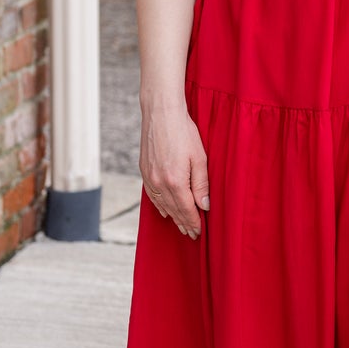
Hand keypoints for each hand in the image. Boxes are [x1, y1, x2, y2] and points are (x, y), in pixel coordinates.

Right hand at [139, 105, 209, 237]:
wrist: (160, 113)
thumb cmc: (183, 132)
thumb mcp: (200, 158)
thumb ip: (201, 184)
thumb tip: (204, 206)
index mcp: (175, 181)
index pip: (186, 209)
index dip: (193, 222)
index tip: (198, 232)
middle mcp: (160, 183)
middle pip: (174, 210)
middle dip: (184, 223)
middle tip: (191, 234)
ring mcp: (149, 177)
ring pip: (162, 204)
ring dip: (172, 216)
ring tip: (180, 226)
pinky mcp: (144, 171)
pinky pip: (152, 195)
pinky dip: (159, 205)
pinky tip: (164, 211)